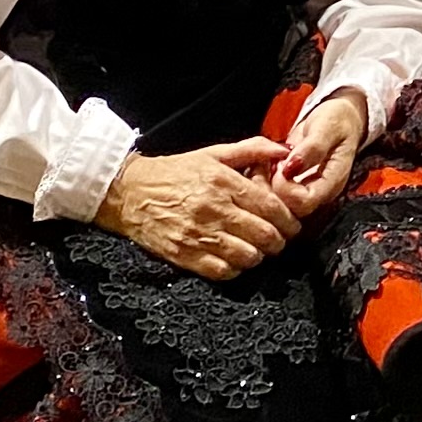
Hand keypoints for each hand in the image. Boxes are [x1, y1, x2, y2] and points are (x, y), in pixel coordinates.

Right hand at [97, 139, 298, 279]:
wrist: (129, 192)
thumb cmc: (175, 172)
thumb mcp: (214, 153)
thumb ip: (252, 150)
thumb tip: (284, 151)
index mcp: (224, 182)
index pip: (270, 207)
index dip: (289, 220)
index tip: (293, 225)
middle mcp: (214, 209)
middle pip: (264, 235)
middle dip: (279, 241)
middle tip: (279, 240)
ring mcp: (198, 234)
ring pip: (247, 256)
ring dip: (259, 256)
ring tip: (258, 250)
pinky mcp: (184, 255)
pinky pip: (222, 271)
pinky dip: (235, 269)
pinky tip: (235, 260)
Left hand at [271, 88, 364, 222]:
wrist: (338, 119)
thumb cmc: (337, 120)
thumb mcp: (328, 127)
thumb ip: (313, 148)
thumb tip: (291, 168)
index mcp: (332, 183)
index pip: (304, 204)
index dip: (286, 189)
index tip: (280, 165)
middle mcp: (318, 193)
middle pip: (288, 211)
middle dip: (271, 189)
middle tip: (267, 164)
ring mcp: (304, 192)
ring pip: (278, 206)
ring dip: (264, 185)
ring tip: (265, 162)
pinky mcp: (293, 187)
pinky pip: (274, 194)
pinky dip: (264, 180)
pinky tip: (265, 164)